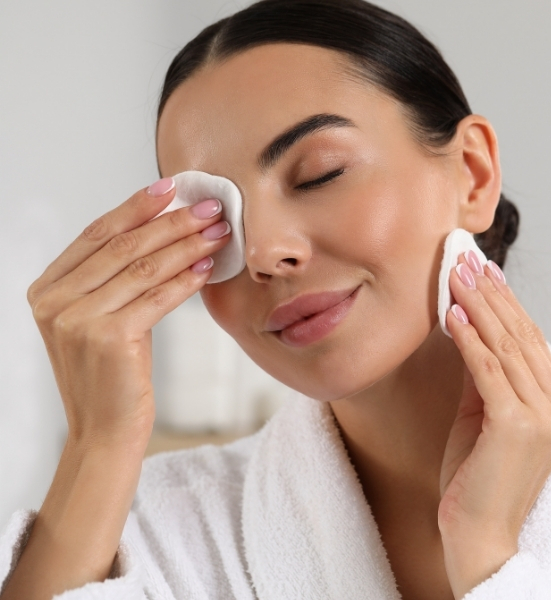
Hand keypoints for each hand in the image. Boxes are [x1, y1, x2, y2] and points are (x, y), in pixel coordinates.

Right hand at [26, 178, 230, 448]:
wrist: (105, 433)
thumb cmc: (111, 376)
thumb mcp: (101, 320)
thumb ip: (115, 279)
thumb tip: (163, 230)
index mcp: (46, 289)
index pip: (96, 234)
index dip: (135, 207)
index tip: (170, 187)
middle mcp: (54, 301)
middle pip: (122, 246)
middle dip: (171, 222)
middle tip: (210, 207)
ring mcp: (76, 319)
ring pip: (143, 267)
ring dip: (186, 245)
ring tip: (218, 233)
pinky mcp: (106, 337)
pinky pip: (157, 297)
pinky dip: (185, 280)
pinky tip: (207, 267)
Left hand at [439, 250, 550, 598]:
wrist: (480, 537)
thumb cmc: (477, 480)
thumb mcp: (484, 417)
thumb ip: (485, 377)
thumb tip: (470, 327)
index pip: (532, 342)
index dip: (507, 304)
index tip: (485, 273)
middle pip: (523, 336)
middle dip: (491, 295)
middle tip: (467, 260)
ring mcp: (544, 417)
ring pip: (508, 346)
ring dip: (479, 306)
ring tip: (456, 275)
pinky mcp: (517, 426)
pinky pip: (488, 370)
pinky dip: (469, 338)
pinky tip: (452, 313)